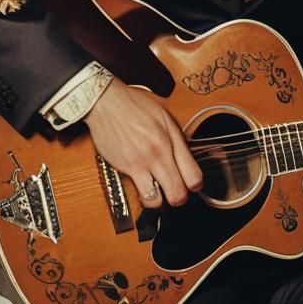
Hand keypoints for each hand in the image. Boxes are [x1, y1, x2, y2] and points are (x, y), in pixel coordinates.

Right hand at [84, 80, 201, 208]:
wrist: (107, 102)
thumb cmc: (135, 106)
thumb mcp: (165, 117)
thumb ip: (177, 140)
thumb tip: (188, 162)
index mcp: (172, 138)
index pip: (193, 175)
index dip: (196, 185)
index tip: (192, 185)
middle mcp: (158, 152)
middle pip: (177, 193)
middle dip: (179, 198)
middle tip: (176, 194)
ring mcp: (140, 162)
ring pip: (156, 200)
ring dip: (159, 200)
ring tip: (158, 192)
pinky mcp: (124, 168)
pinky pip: (139, 193)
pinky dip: (143, 195)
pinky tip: (143, 186)